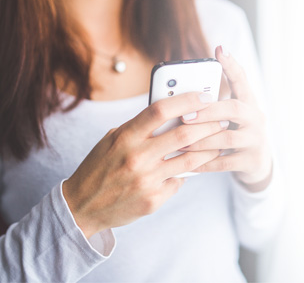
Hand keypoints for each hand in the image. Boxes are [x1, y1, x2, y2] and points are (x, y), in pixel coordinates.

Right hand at [63, 92, 224, 237]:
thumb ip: (138, 128)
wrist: (82, 207)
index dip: (186, 100)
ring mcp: (146, 180)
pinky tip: (193, 168)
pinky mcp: (153, 199)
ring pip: (190, 160)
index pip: (160, 110)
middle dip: (209, 124)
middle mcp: (137, 157)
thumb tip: (171, 114)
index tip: (204, 96)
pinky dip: (187, 173)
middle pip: (184, 134)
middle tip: (221, 119)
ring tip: (218, 141)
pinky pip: (179, 181)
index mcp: (125, 137)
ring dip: (209, 149)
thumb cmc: (99, 167)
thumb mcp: (112, 140)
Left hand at [180, 46, 272, 191]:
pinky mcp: (252, 160)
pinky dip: (205, 163)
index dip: (231, 65)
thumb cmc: (234, 132)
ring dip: (201, 140)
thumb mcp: (228, 117)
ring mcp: (256, 140)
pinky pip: (225, 162)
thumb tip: (179, 97)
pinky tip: (189, 164)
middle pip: (234, 108)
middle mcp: (256, 118)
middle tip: (184, 116)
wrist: (257, 163)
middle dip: (208, 112)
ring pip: (227, 138)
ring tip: (180, 142)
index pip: (242, 79)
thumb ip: (212, 106)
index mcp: (248, 102)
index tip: (219, 50)